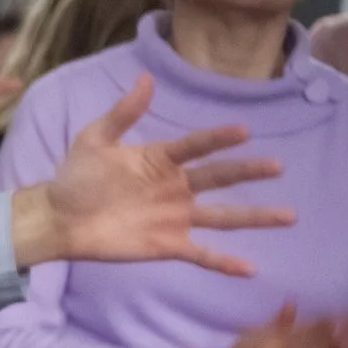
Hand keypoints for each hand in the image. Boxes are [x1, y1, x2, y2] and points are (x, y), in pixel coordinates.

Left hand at [13, 75, 293, 274]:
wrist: (58, 218)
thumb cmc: (75, 176)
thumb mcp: (95, 140)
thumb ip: (123, 113)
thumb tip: (146, 79)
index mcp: (163, 160)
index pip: (197, 146)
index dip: (217, 140)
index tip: (244, 131)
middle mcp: (177, 187)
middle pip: (220, 178)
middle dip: (249, 172)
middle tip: (278, 166)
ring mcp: (176, 217)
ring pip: (224, 216)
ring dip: (255, 217)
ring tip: (289, 216)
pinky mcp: (168, 245)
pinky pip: (201, 254)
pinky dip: (224, 262)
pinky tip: (250, 268)